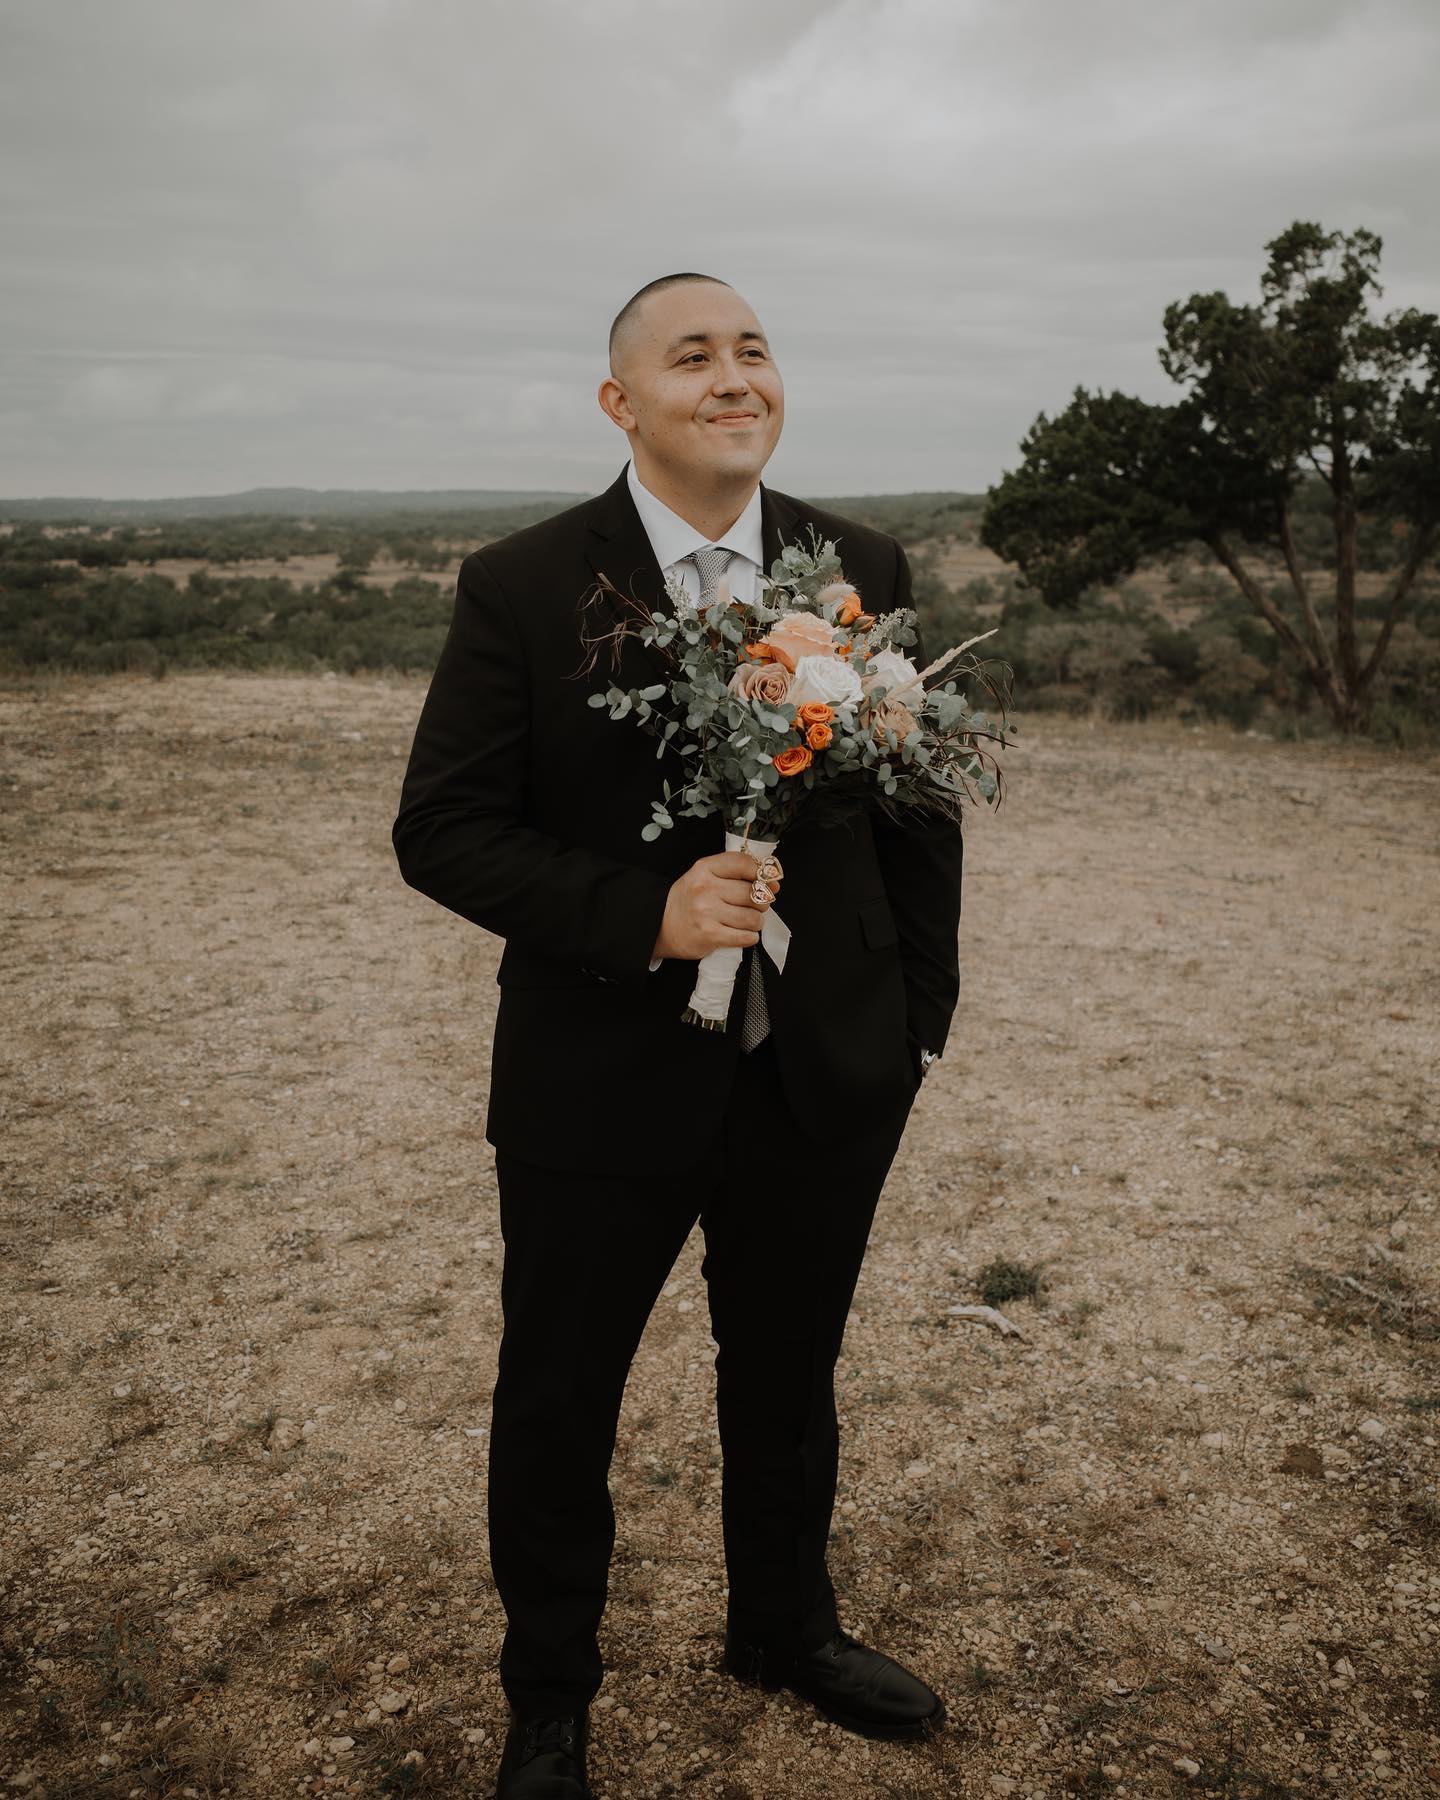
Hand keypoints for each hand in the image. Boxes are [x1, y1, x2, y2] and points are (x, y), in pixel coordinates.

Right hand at [652, 852, 780, 960]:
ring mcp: (707, 912)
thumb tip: (772, 882)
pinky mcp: (710, 935)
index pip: (744, 863)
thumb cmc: (687, 901)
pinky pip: (746, 936)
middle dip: (761, 902)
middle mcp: (705, 888)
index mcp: (705, 869)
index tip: (764, 881)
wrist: (660, 926)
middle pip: (753, 893)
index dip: (761, 873)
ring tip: (747, 921)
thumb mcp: (703, 876)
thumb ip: (733, 873)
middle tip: (755, 905)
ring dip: (756, 921)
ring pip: (753, 917)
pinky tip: (742, 933)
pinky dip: (749, 936)